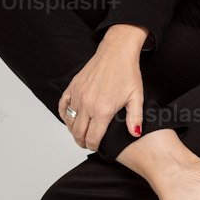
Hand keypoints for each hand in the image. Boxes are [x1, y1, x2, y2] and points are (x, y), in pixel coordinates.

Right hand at [57, 33, 145, 151]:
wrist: (116, 52)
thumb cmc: (127, 73)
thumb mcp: (136, 97)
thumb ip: (135, 118)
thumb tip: (135, 134)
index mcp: (103, 110)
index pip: (93, 137)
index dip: (93, 146)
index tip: (95, 146)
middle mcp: (88, 105)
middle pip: (78, 133)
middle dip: (82, 141)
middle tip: (86, 143)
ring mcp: (78, 96)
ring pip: (70, 121)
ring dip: (73, 130)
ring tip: (80, 133)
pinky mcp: (73, 87)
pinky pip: (63, 106)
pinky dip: (64, 115)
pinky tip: (70, 118)